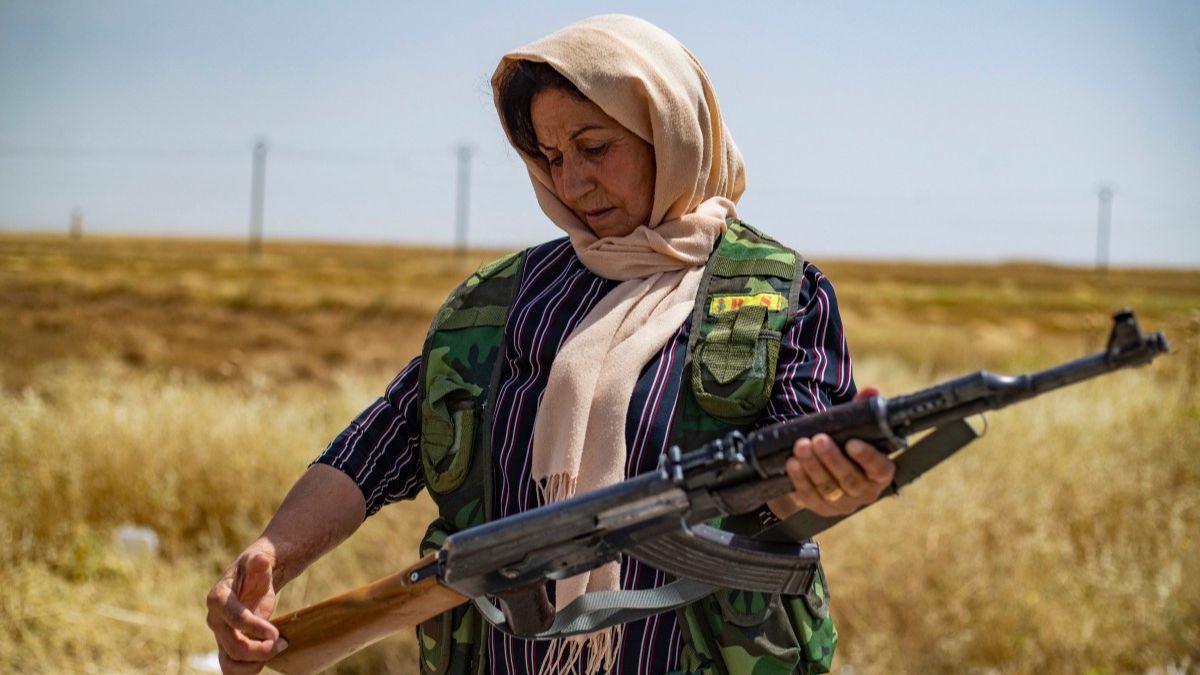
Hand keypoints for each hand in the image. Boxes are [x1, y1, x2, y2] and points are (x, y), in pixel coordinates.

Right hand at [205, 546, 287, 673]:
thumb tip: (260, 560)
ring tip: (276, 651)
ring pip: (229, 662)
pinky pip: (230, 668)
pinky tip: (265, 660)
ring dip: (253, 664)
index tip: (276, 633)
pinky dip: (247, 671)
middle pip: (233, 645)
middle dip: (260, 649)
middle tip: (283, 643)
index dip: (255, 628)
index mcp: (218, 598)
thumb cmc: (257, 569)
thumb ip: (258, 563)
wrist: (254, 580)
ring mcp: (219, 635)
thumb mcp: (258, 562)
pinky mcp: (227, 645)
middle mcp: (214, 620)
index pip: (234, 619)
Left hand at [767, 387, 896, 518]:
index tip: (852, 442)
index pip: (879, 469)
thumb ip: (863, 409)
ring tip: (801, 445)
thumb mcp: (855, 427)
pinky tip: (792, 463)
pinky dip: (799, 479)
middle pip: (849, 479)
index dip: (867, 457)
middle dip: (832, 458)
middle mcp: (864, 492)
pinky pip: (808, 495)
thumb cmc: (845, 443)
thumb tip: (871, 391)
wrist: (825, 468)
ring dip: (812, 466)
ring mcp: (842, 503)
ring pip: (827, 487)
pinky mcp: (819, 507)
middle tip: (818, 439)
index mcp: (880, 474)